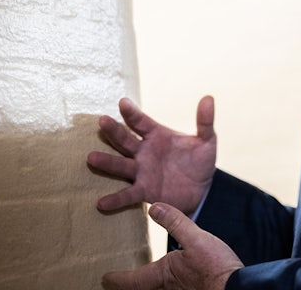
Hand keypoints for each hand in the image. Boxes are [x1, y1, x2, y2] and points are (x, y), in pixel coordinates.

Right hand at [87, 96, 216, 214]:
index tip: (122, 102)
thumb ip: (205, 121)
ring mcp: (141, 171)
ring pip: (121, 165)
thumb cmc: (200, 161)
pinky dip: (115, 199)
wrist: (202, 190)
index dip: (132, 113)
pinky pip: (127, 194)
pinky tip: (101, 202)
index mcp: (157, 135)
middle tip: (102, 121)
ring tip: (92, 157)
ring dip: (107, 161)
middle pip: (126, 140)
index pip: (142, 122)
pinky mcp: (144, 191)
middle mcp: (144, 151)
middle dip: (114, 131)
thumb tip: (209, 98)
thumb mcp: (207, 141)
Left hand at [102, 202, 243, 289]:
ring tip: (141, 281)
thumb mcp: (196, 238)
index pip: (129, 281)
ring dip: (145, 287)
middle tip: (115, 282)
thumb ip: (175, 222)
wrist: (236, 288)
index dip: (115, 279)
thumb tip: (153, 206)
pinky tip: (173, 279)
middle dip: (127, 287)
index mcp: (162, 275)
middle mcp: (166, 289)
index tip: (104, 277)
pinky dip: (162, 286)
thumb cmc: (215, 267)